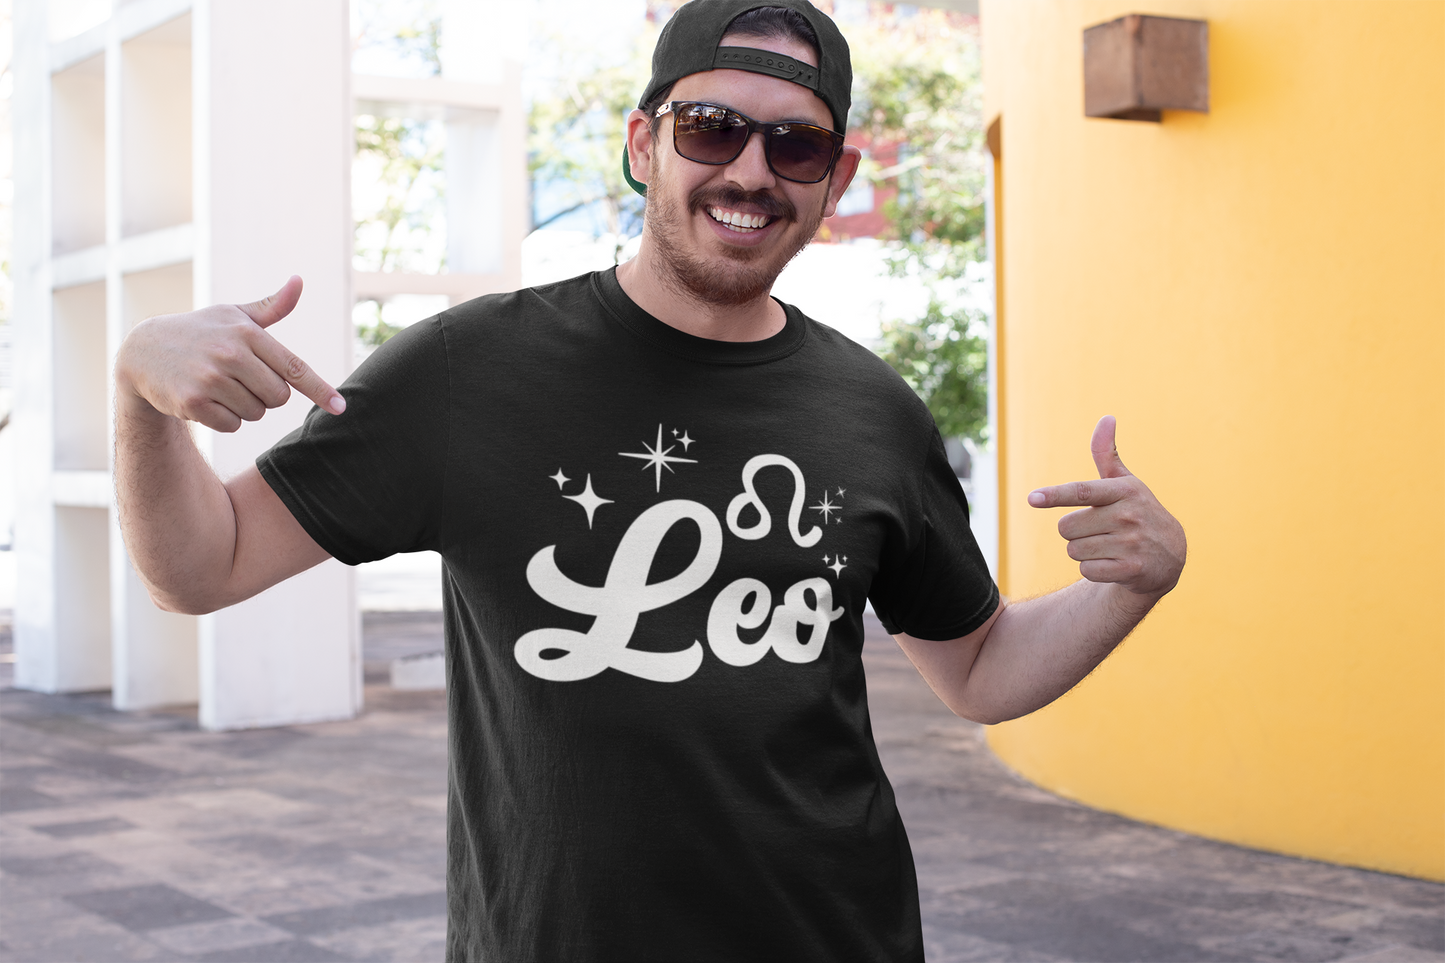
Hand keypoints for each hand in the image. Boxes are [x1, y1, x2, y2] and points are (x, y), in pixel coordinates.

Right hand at [115, 276, 344, 432]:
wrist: (142, 352)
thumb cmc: (200, 331)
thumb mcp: (232, 314)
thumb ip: (271, 307)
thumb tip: (299, 282)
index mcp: (247, 333)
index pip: (294, 367)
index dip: (320, 390)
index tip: (342, 407)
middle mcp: (231, 354)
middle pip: (279, 398)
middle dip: (266, 395)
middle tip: (240, 380)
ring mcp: (211, 379)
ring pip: (256, 413)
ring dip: (243, 407)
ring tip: (218, 386)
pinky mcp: (193, 402)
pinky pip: (232, 425)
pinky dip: (224, 420)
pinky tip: (205, 400)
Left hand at [1027, 416, 1185, 597]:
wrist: (1170, 555)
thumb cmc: (1138, 512)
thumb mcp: (1126, 483)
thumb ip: (1107, 454)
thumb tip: (1107, 417)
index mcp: (1123, 491)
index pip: (1082, 492)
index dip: (1055, 495)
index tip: (1033, 498)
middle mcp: (1128, 515)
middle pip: (1066, 527)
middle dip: (1074, 532)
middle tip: (1099, 530)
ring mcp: (1132, 544)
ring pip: (1074, 551)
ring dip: (1084, 552)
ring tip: (1108, 546)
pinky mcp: (1132, 570)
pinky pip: (1087, 570)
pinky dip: (1094, 570)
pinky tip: (1114, 563)